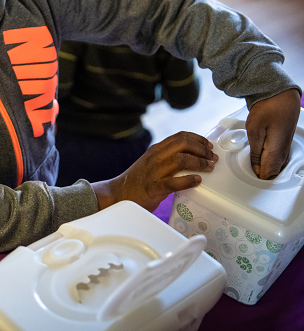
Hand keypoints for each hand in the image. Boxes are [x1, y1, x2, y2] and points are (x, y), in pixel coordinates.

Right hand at [91, 132, 216, 211]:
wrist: (118, 194)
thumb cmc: (137, 181)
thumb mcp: (151, 163)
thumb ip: (167, 159)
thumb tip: (191, 160)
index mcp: (156, 150)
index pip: (180, 136)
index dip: (198, 139)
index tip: (209, 145)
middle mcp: (155, 157)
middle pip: (183, 144)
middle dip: (202, 149)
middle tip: (212, 157)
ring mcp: (154, 171)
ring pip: (181, 159)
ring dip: (200, 162)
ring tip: (210, 167)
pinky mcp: (154, 187)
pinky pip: (175, 181)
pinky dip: (189, 180)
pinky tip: (197, 180)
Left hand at [246, 88, 301, 178]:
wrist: (281, 96)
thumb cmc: (269, 109)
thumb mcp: (255, 130)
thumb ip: (255, 152)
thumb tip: (256, 169)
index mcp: (276, 153)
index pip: (267, 176)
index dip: (254, 177)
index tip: (244, 172)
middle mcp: (284, 154)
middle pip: (271, 173)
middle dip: (258, 172)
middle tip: (245, 163)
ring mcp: (285, 150)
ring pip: (273, 167)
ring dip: (261, 165)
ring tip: (250, 156)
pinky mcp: (283, 146)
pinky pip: (275, 159)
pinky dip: (265, 158)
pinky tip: (258, 151)